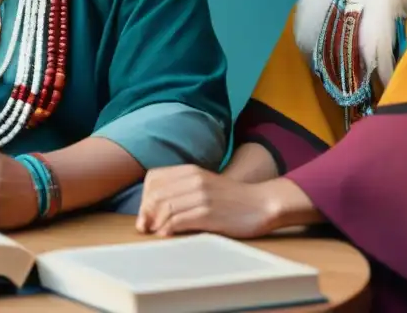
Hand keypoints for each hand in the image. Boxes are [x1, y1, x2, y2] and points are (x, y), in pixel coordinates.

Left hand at [137, 165, 280, 238]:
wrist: (262, 203)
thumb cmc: (232, 199)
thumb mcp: (205, 183)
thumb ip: (183, 188)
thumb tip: (155, 205)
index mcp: (191, 170)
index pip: (154, 179)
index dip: (145, 196)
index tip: (146, 212)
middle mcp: (194, 180)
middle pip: (156, 194)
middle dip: (146, 212)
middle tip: (144, 227)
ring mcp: (201, 196)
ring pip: (165, 208)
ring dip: (155, 223)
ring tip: (155, 232)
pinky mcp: (208, 213)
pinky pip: (178, 220)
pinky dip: (167, 228)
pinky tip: (166, 235)